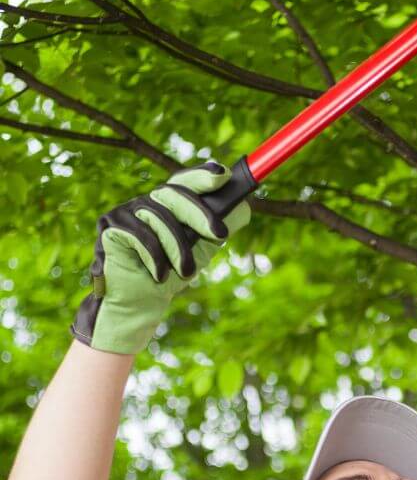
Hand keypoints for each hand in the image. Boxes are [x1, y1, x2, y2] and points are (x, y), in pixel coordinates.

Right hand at [70, 161, 250, 354]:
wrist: (140, 304)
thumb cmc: (170, 275)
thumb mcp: (200, 249)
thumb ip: (216, 228)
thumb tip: (243, 207)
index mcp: (167, 204)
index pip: (185, 181)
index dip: (202, 175)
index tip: (223, 175)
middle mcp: (146, 202)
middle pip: (174, 193)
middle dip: (200, 214)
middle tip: (220, 234)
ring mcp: (125, 211)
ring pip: (159, 217)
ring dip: (177, 249)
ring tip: (185, 272)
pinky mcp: (110, 226)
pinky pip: (139, 234)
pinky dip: (154, 257)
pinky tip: (158, 274)